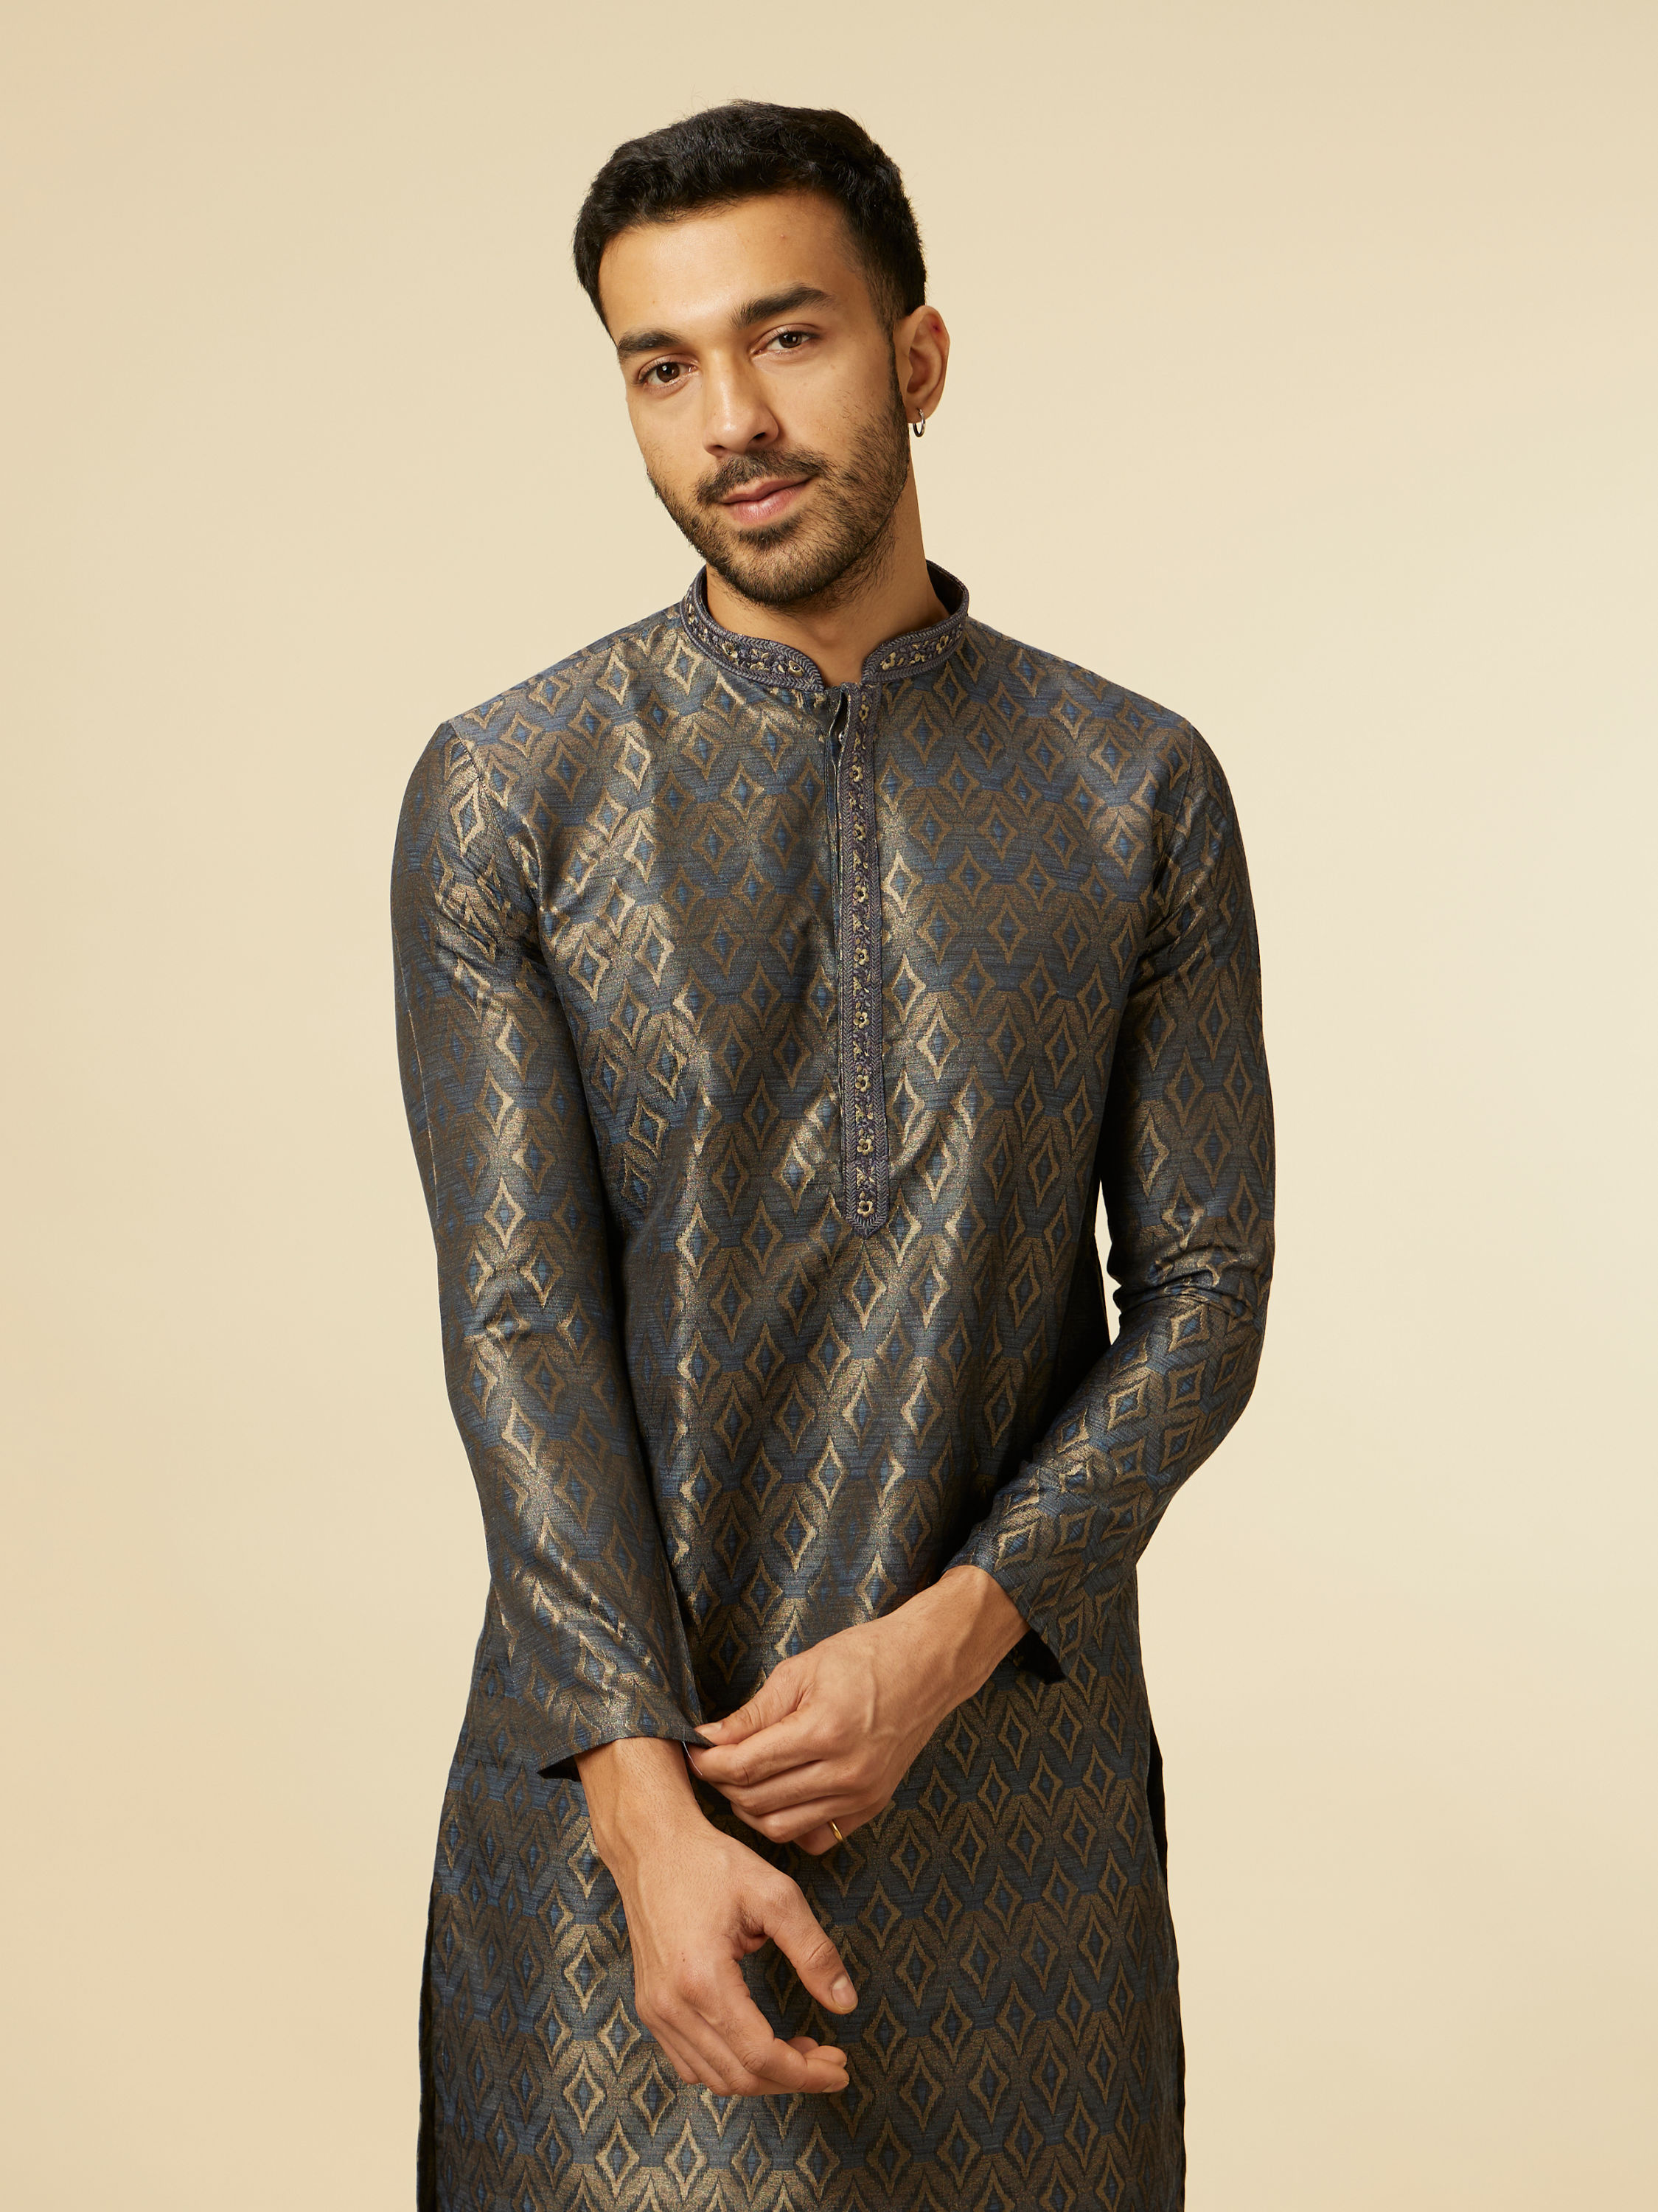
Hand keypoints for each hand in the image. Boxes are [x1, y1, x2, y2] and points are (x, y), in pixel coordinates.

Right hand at [578, 1736, 855, 2095]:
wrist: (652, 1845)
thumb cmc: (713, 1863)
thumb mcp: (775, 1895)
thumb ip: (813, 1951)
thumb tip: (846, 2003)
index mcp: (702, 1979)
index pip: (760, 2056)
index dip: (806, 2073)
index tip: (841, 2068)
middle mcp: (671, 2006)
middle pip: (739, 2077)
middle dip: (792, 2078)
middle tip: (830, 2059)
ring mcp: (655, 2011)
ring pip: (714, 2078)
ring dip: (762, 2076)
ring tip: (802, 2050)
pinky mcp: (650, 2007)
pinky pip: (691, 2062)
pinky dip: (730, 2067)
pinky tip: (760, 2043)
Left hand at [688, 1565, 1027, 1853]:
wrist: (927, 1666)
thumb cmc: (864, 1658)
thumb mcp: (801, 1669)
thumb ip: (753, 1712)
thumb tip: (710, 1738)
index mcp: (824, 1731)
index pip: (746, 1765)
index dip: (709, 1762)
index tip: (694, 1751)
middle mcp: (845, 1773)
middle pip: (758, 1801)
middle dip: (724, 1784)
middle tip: (712, 1762)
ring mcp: (861, 1796)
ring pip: (781, 1828)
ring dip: (750, 1809)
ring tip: (741, 1779)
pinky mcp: (871, 1807)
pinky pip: (815, 1837)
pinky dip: (788, 1824)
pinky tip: (779, 1796)